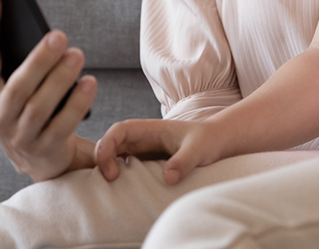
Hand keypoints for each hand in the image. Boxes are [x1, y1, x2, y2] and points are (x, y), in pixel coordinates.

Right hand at [0, 0, 96, 180]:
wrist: (37, 158)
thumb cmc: (17, 108)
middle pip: (17, 86)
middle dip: (38, 60)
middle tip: (59, 34)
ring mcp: (20, 136)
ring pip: (40, 106)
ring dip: (60, 79)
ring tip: (77, 55)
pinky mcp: (46, 149)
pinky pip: (63, 125)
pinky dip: (77, 103)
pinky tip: (90, 83)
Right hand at [94, 118, 223, 184]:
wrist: (216, 141)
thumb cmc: (207, 140)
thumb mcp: (198, 149)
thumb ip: (183, 161)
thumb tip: (167, 178)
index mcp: (149, 129)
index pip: (118, 130)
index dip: (107, 146)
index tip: (112, 170)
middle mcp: (141, 138)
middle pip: (110, 143)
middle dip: (102, 160)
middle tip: (110, 181)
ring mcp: (142, 150)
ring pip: (114, 155)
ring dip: (107, 168)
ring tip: (111, 187)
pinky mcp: (145, 162)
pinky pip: (124, 166)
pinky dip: (118, 175)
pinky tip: (122, 189)